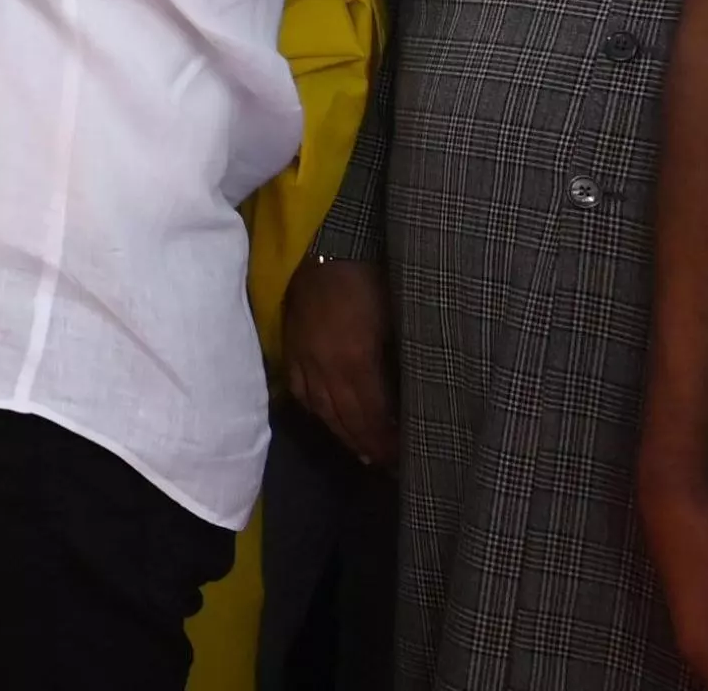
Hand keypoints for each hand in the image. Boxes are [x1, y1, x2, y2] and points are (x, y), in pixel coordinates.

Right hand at [282, 257, 397, 465]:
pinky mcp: (292, 346)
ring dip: (345, 435)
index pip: (372, 418)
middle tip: (390, 467)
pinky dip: (318, 413)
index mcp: (354, 361)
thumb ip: (401, 358)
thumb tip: (414, 394)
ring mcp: (304, 358)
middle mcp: (325, 369)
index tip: (406, 460)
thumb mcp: (397, 317)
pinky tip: (330, 420)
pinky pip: (302, 392)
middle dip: (370, 445)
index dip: (387, 443)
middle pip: (346, 421)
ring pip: (323, 411)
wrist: (327, 240)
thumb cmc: (372, 276)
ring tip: (365, 452)